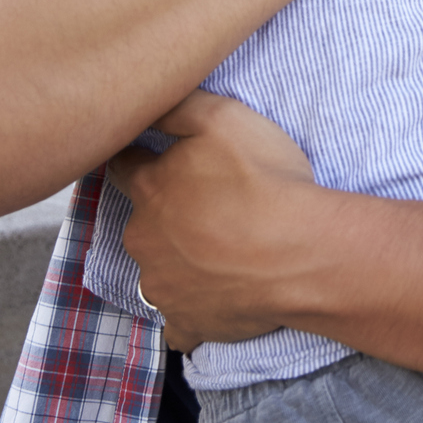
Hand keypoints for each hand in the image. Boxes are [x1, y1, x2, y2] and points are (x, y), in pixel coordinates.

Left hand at [108, 91, 324, 350]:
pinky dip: (193, 308)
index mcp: (148, 190)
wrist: (299, 253)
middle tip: (208, 205)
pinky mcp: (187, 323)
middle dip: (164, 213)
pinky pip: (179, 320)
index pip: (123, 166)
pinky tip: (217, 296)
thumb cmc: (263, 181)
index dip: (138, 157)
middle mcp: (143, 240)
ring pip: (158, 269)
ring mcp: (162, 287)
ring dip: (179, 260)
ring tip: (221, 250)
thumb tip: (146, 99)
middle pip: (142, 221)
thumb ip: (177, 106)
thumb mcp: (221, 118)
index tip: (156, 156)